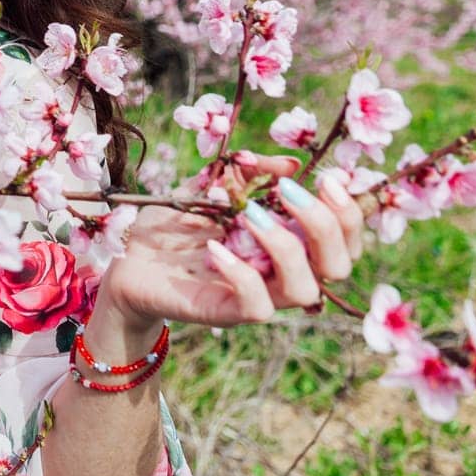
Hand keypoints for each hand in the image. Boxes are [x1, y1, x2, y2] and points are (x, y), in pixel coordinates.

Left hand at [97, 152, 366, 327]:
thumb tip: (290, 162)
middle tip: (287, 191)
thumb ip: (248, 171)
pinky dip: (243, 275)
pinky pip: (257, 307)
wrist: (127, 258)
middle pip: (339, 265)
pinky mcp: (226, 313)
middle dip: (324, 224)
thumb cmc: (175, 222)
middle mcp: (281, 273)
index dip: (348, 212)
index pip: (345, 239)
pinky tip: (216, 247)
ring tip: (249, 214)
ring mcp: (257, 296)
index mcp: (289, 243)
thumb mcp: (210, 184)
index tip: (327, 179)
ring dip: (286, 247)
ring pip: (305, 290)